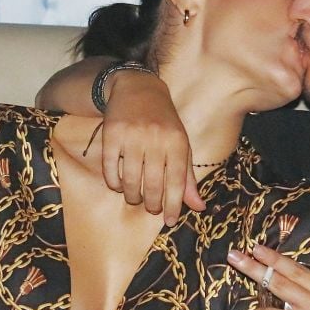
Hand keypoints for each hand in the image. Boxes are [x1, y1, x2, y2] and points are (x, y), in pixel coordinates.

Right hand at [102, 71, 205, 224]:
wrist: (138, 88)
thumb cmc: (164, 123)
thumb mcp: (181, 146)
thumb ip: (187, 178)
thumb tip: (198, 207)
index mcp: (177, 143)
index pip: (176, 183)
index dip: (173, 206)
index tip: (169, 221)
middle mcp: (156, 139)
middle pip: (152, 186)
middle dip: (151, 204)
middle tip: (150, 208)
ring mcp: (132, 136)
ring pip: (130, 181)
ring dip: (131, 196)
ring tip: (134, 197)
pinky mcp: (111, 134)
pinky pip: (110, 169)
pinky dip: (113, 183)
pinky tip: (118, 184)